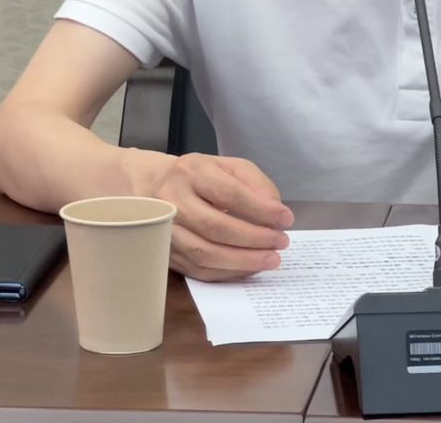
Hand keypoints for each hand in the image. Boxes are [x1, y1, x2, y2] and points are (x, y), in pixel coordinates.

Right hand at [148, 153, 293, 280]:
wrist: (154, 187)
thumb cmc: (201, 176)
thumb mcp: (229, 166)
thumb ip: (254, 183)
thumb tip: (274, 212)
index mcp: (192, 172)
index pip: (228, 194)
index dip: (260, 209)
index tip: (286, 218)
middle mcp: (172, 201)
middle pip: (215, 227)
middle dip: (254, 238)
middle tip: (281, 242)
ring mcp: (165, 231)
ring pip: (204, 253)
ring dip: (242, 261)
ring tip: (270, 259)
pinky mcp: (166, 254)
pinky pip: (198, 270)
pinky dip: (228, 272)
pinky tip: (248, 268)